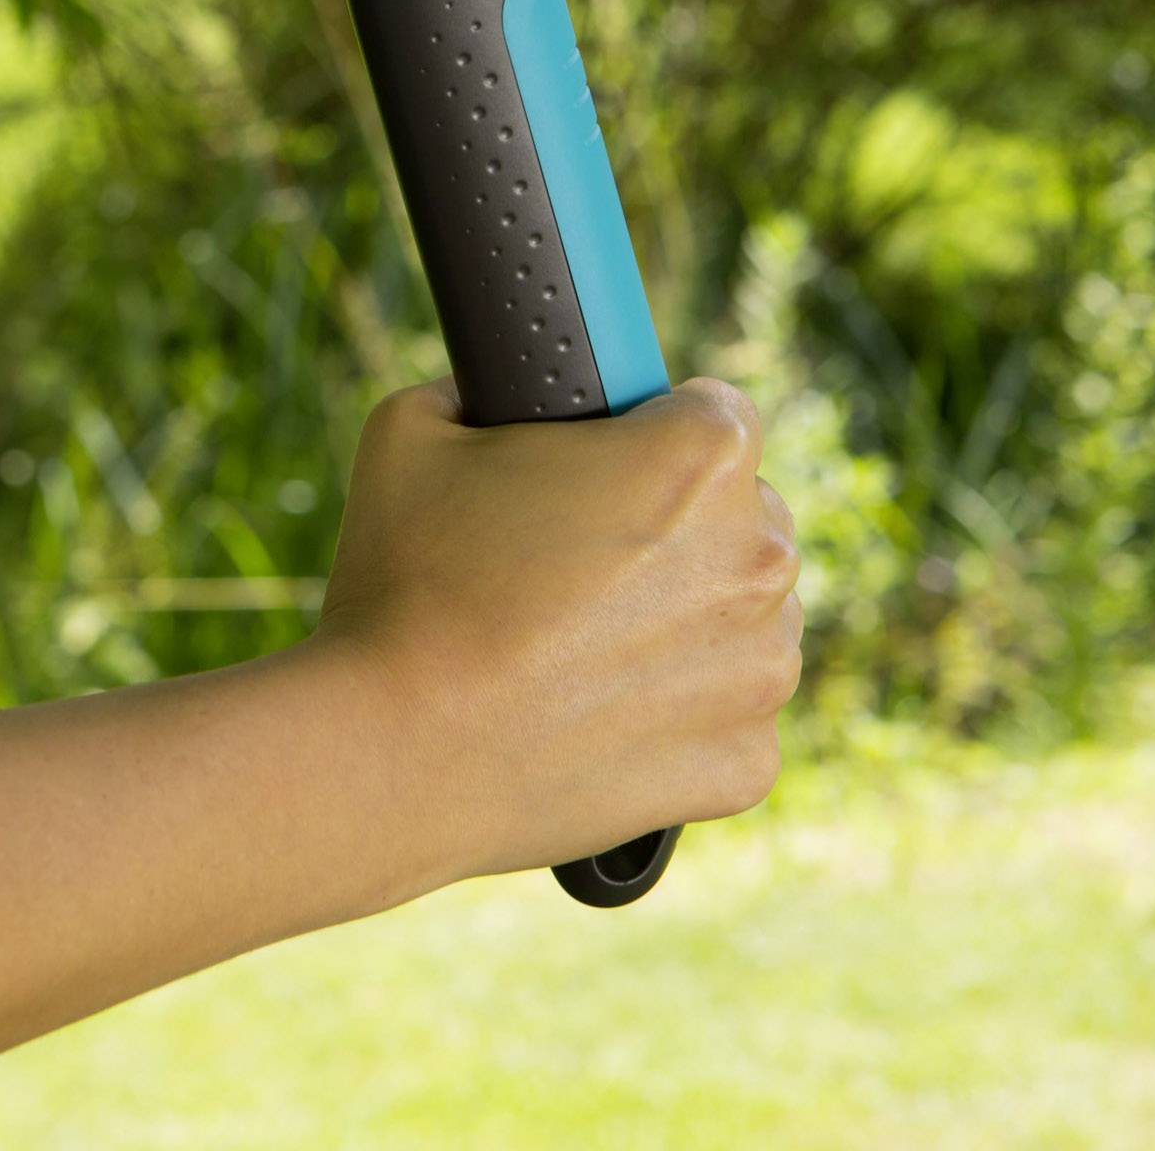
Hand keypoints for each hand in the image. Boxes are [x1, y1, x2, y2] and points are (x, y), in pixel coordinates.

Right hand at [312, 376, 802, 882]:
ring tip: (577, 649)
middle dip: (679, 532)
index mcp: (701, 458)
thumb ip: (482, 390)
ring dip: (688, 625)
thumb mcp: (414, 431)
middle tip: (577, 566)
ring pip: (744, 622)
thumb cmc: (406, 589)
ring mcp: (762, 670)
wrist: (392, 757)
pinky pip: (730, 721)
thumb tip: (490, 393)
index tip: (611, 470)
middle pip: (742, 521)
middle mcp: (760, 559)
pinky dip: (680, 720)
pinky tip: (596, 716)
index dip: (656, 435)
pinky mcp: (746, 763)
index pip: (718, 414)